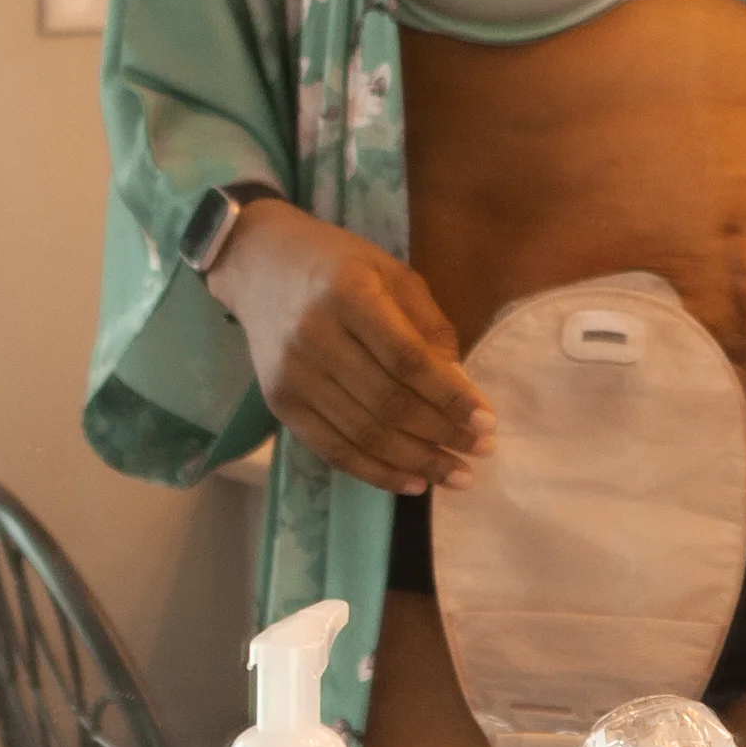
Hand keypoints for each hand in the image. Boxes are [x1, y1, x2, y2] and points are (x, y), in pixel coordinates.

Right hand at [204, 203, 490, 497]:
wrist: (259, 265)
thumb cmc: (339, 265)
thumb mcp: (392, 274)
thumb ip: (428, 327)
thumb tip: (461, 389)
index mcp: (349, 295)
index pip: (407, 359)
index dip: (449, 396)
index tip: (487, 423)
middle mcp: (315, 337)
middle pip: (387, 402)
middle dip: (441, 434)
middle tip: (481, 451)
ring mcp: (293, 375)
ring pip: (363, 433)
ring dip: (416, 461)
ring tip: (457, 474)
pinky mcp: (280, 403)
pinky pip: (331, 449)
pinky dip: (375, 472)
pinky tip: (413, 482)